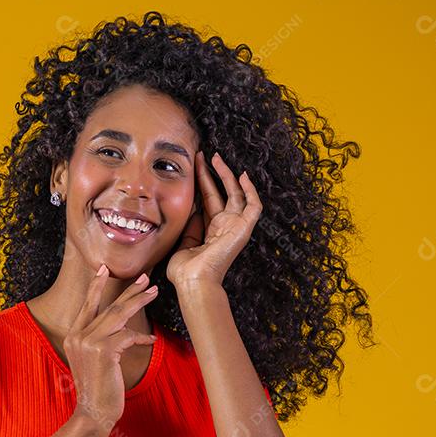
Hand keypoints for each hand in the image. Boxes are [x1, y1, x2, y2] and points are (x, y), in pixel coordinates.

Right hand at [65, 265, 158, 432]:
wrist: (93, 412)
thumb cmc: (98, 389)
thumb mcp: (93, 361)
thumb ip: (100, 342)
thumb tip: (121, 328)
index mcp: (72, 336)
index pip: (86, 305)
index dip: (96, 286)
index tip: (104, 270)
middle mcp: (77, 336)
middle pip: (107, 306)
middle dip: (128, 290)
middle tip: (145, 278)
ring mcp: (88, 342)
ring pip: (118, 315)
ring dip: (139, 302)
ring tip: (154, 292)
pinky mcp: (103, 350)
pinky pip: (127, 336)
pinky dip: (140, 337)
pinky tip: (150, 338)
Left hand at [165, 151, 262, 289]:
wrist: (193, 281)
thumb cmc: (185, 270)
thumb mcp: (182, 242)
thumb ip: (188, 225)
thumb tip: (189, 207)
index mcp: (211, 231)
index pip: (208, 200)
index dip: (202, 182)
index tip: (193, 165)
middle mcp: (225, 226)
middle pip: (221, 193)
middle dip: (212, 174)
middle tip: (203, 155)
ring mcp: (235, 227)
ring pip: (236, 194)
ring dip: (228, 175)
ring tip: (217, 158)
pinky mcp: (244, 229)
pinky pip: (253, 206)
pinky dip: (251, 190)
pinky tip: (243, 175)